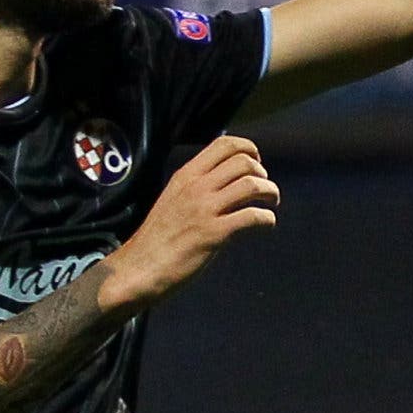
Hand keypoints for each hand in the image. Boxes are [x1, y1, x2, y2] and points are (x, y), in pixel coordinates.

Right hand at [104, 134, 278, 308]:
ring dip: (270, 192)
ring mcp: (205, 209)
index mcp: (186, 176)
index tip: (256, 163)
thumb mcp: (173, 199)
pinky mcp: (214, 234)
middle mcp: (196, 187)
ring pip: (252, 185)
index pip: (224, 144)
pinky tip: (266, 224)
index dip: (248, 149)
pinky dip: (267, 218)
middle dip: (263, 173)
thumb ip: (197, 188)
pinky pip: (252, 216)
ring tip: (272, 203)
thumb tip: (227, 182)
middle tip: (265, 189)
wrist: (140, 268)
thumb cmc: (158, 238)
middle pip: (244, 162)